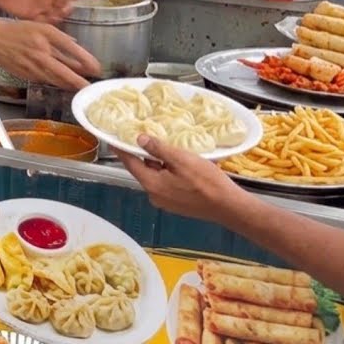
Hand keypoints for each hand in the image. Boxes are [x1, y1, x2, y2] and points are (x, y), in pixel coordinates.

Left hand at [0, 0, 75, 23]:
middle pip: (64, 2)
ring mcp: (42, 6)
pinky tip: (49, 20)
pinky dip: (48, 22)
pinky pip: (45, 21)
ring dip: (60, 15)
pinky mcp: (34, 16)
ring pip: (57, 13)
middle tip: (66, 8)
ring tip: (58, 15)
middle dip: (67, 6)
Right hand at [0, 19, 99, 90]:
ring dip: (70, 84)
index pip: (72, 49)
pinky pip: (45, 79)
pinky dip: (56, 82)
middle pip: (65, 71)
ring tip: (80, 87)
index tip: (96, 68)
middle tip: (91, 86)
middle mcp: (41, 51)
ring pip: (56, 79)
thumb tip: (75, 45)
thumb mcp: (41, 26)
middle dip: (80, 81)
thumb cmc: (17, 31)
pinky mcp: (27, 75)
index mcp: (46, 35)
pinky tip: (63, 83)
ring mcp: (33, 65)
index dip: (86, 61)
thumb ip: (59, 37)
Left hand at [116, 135, 247, 224]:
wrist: (229, 206)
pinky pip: (166, 184)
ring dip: (160, 163)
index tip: (114, 139)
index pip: (130, 163)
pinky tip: (182, 165)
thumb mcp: (181, 159)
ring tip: (172, 150)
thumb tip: (139, 139)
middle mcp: (154, 195)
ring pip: (156, 176)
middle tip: (151, 137)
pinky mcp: (175, 204)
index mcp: (152, 184)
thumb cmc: (207, 182)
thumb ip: (158, 149)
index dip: (122, 149)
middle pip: (143, 169)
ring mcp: (165, 202)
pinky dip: (168, 173)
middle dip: (146, 154)